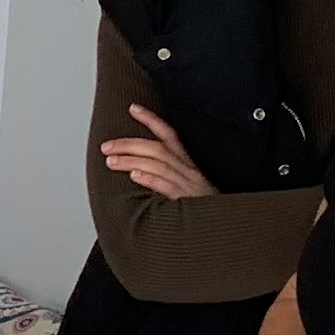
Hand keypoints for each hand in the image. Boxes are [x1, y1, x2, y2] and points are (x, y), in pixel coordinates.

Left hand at [98, 104, 212, 201]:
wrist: (228, 226)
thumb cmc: (204, 209)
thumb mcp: (188, 188)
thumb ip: (166, 178)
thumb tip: (136, 171)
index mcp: (187, 165)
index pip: (169, 135)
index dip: (152, 120)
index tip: (133, 108)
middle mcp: (188, 171)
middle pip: (158, 149)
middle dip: (130, 144)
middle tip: (106, 146)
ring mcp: (189, 185)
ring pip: (159, 165)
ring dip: (132, 160)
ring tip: (111, 161)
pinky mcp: (189, 201)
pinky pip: (168, 186)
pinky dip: (151, 179)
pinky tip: (135, 175)